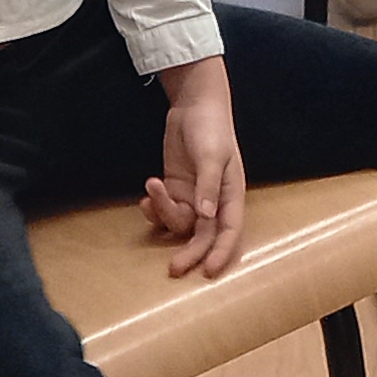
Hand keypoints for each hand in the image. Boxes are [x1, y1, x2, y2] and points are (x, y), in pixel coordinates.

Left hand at [144, 56, 247, 277]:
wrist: (194, 104)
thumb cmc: (211, 128)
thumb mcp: (212, 154)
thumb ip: (209, 185)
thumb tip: (207, 217)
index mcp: (231, 195)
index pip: (230, 231)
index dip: (221, 253)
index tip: (208, 272)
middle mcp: (214, 201)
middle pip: (204, 236)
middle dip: (190, 253)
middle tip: (173, 269)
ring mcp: (193, 196)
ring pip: (180, 224)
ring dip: (164, 214)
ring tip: (152, 188)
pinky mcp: (176, 188)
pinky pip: (164, 210)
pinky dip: (154, 209)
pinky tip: (145, 196)